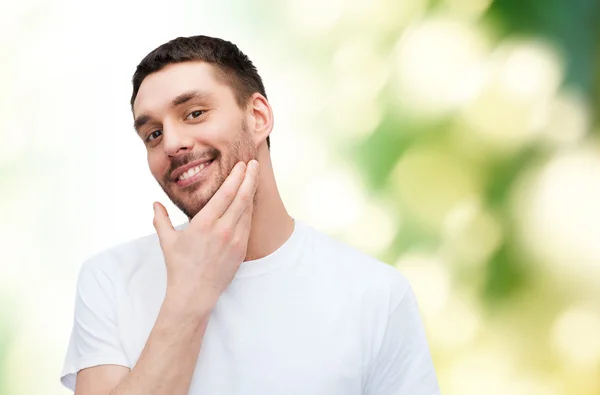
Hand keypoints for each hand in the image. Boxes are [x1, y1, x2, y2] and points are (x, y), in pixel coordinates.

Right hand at [152, 159, 259, 310]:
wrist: (194, 294)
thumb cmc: (179, 267)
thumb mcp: (167, 241)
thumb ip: (161, 219)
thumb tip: (155, 204)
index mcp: (204, 223)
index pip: (226, 193)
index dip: (236, 176)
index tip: (241, 164)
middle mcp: (223, 230)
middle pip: (242, 197)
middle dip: (249, 178)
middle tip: (254, 163)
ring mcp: (235, 240)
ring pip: (248, 210)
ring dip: (252, 191)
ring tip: (254, 177)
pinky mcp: (241, 250)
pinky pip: (248, 224)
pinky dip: (250, 210)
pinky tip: (250, 200)